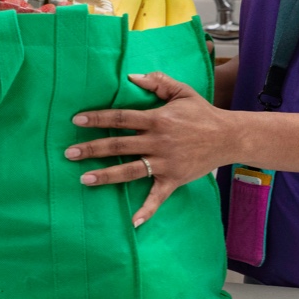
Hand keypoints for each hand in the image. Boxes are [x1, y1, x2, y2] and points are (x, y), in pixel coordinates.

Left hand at [67, 72, 233, 226]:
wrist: (228, 137)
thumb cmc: (202, 112)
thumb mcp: (182, 91)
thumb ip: (158, 81)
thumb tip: (131, 76)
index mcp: (157, 119)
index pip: (121, 118)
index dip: (98, 119)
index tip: (77, 121)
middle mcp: (158, 141)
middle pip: (119, 145)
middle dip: (93, 149)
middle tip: (69, 153)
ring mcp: (165, 162)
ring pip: (130, 170)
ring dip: (106, 175)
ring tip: (84, 179)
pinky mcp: (174, 179)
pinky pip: (158, 197)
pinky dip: (146, 210)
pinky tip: (132, 222)